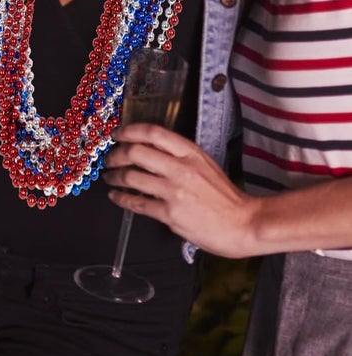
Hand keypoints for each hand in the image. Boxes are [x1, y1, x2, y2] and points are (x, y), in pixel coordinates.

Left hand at [103, 123, 257, 258]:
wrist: (246, 224)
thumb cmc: (226, 197)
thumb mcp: (205, 164)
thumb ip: (179, 155)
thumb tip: (149, 150)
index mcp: (190, 153)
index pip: (152, 132)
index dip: (129, 131)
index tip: (117, 134)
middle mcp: (181, 168)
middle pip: (135, 152)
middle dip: (116, 155)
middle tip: (110, 159)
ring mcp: (174, 191)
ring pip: (131, 176)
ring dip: (115, 177)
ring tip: (110, 178)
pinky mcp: (170, 213)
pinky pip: (137, 202)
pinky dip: (122, 198)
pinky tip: (117, 196)